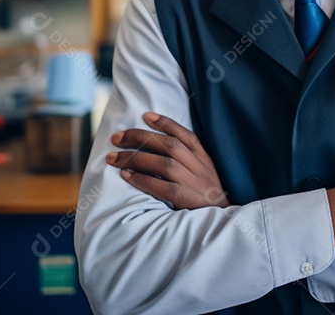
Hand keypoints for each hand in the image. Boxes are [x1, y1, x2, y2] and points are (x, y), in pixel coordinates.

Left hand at [107, 112, 229, 208]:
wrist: (221, 218)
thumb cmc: (205, 193)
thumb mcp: (203, 170)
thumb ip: (187, 157)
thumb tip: (154, 142)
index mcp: (203, 157)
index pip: (185, 135)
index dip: (165, 123)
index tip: (145, 115)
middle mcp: (199, 167)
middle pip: (169, 145)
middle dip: (140, 138)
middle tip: (116, 138)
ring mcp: (193, 183)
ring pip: (164, 164)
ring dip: (135, 158)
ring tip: (114, 157)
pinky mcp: (185, 200)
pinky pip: (161, 187)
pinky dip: (142, 179)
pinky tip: (126, 175)